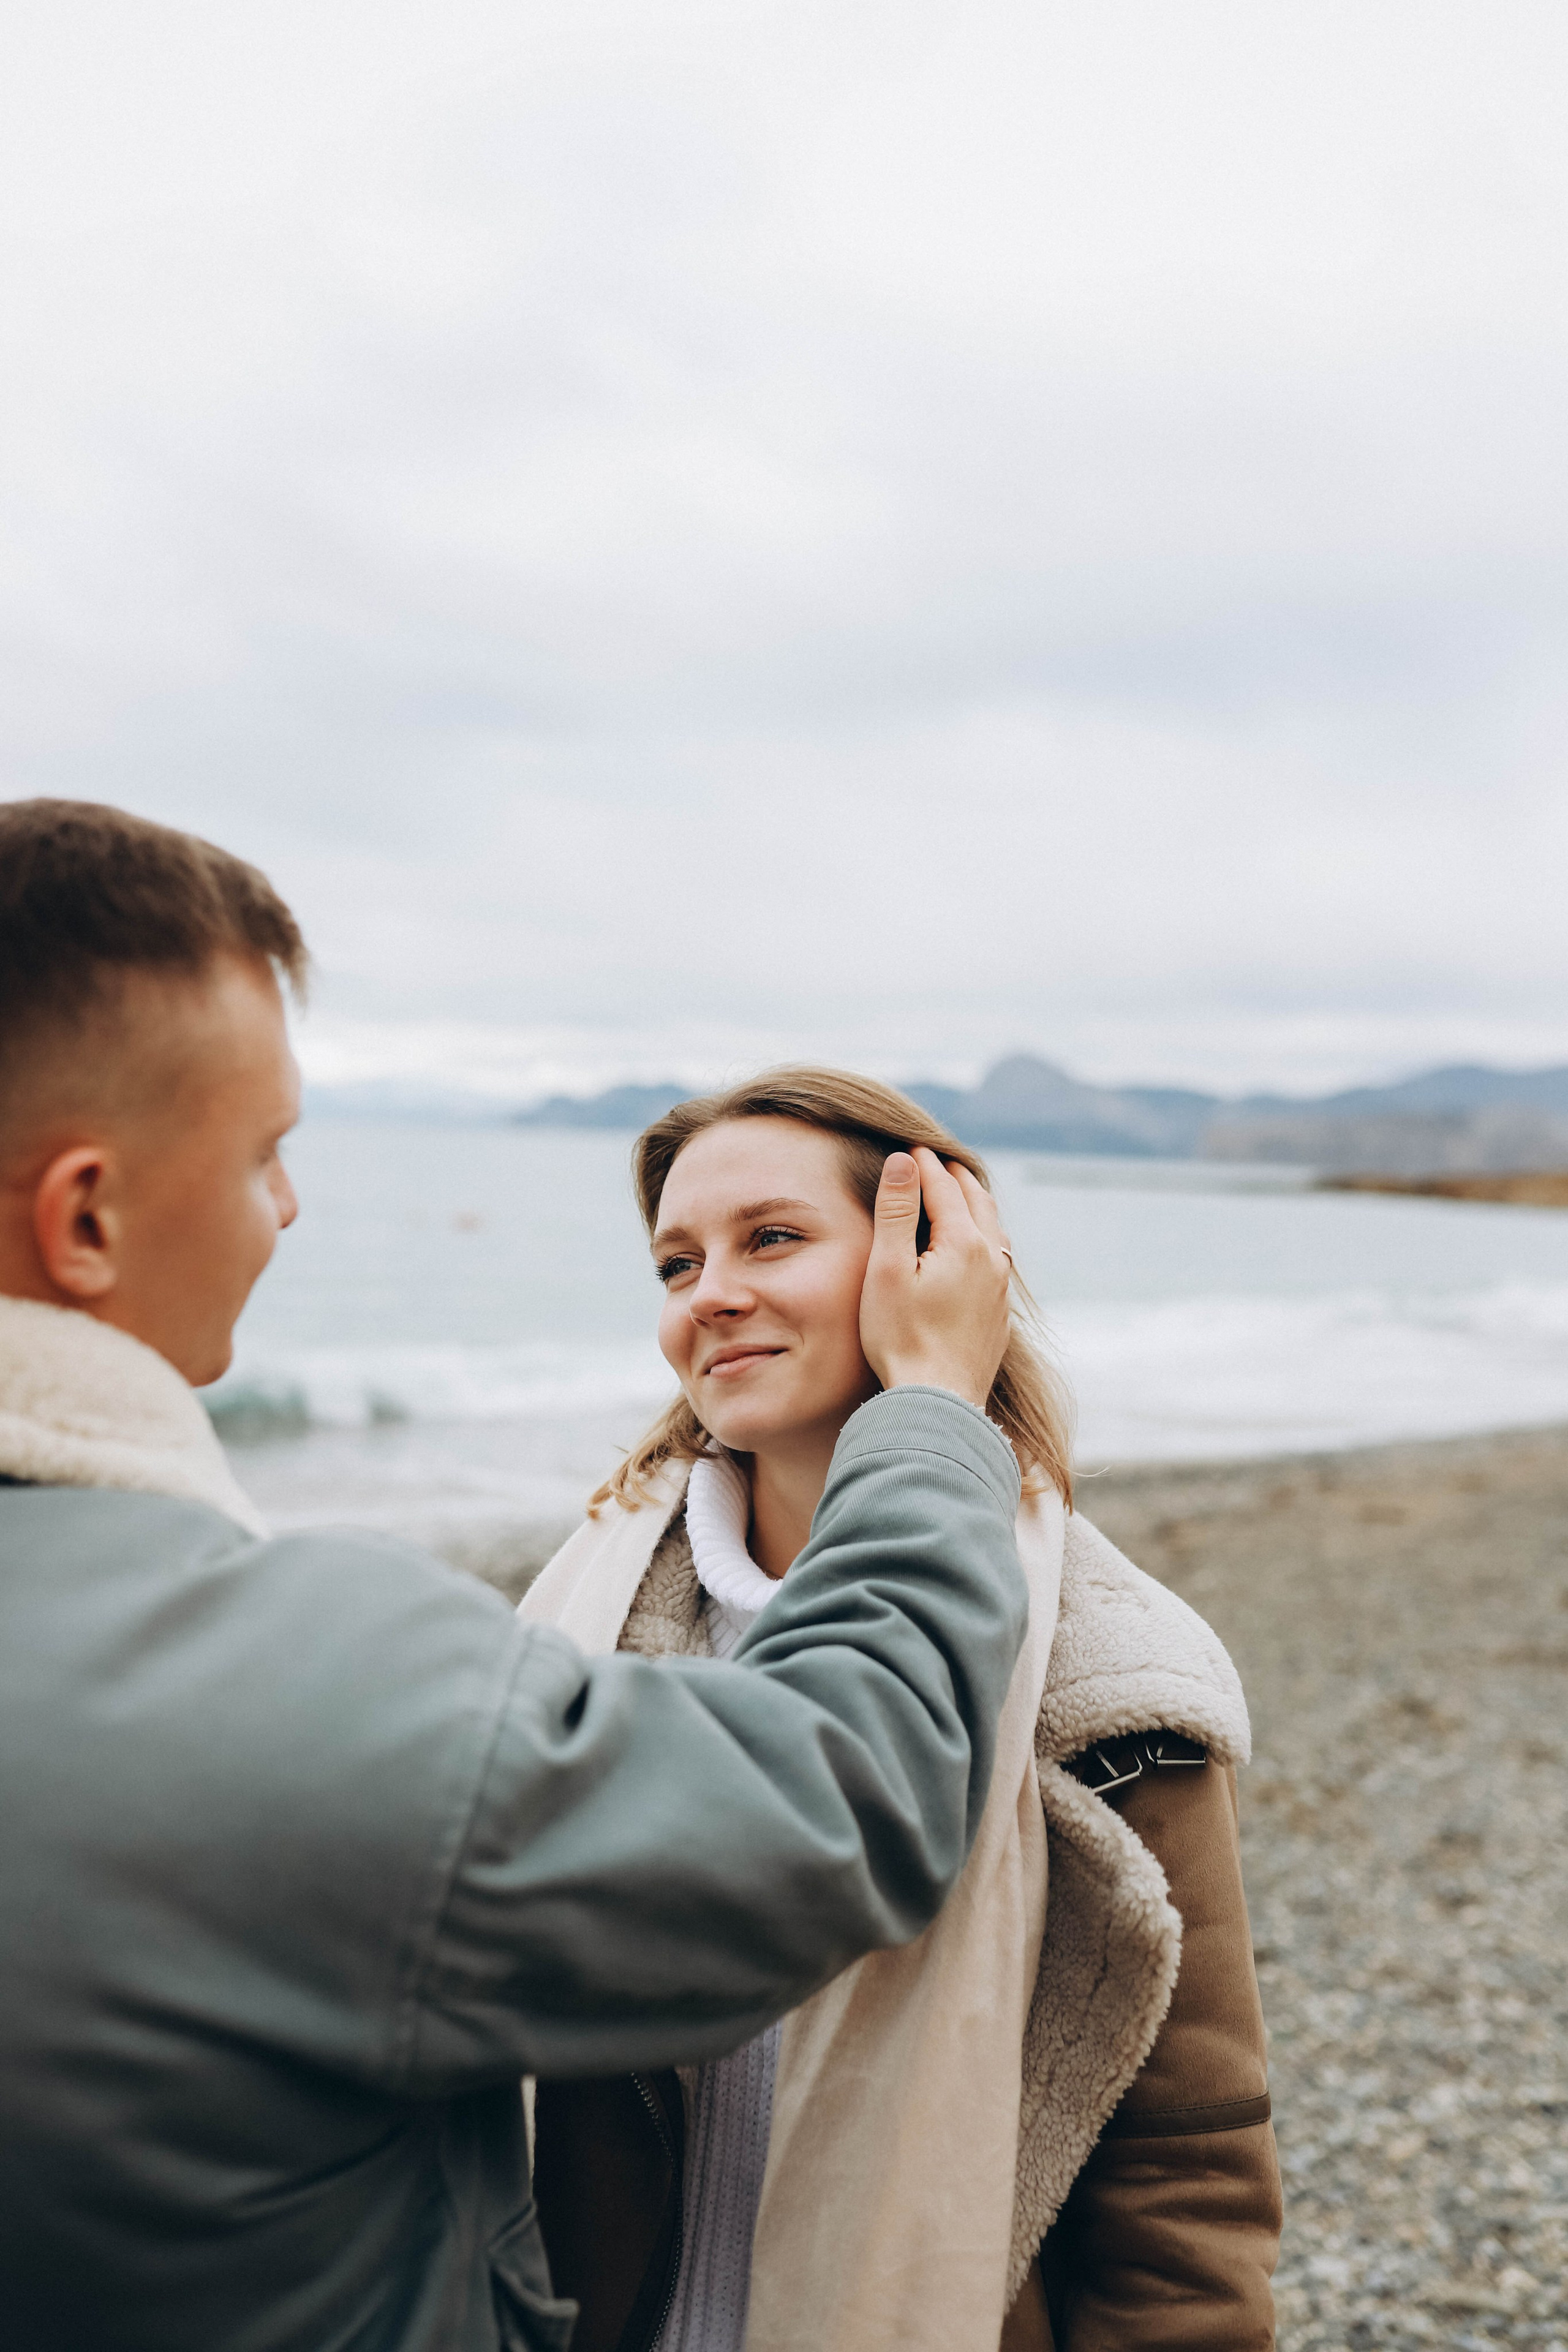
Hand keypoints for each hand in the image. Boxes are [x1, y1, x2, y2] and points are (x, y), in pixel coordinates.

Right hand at [859, 1148, 1013, 1409]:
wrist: (939, 1402)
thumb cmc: (902, 1338)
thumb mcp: (887, 1270)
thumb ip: (897, 1212)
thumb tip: (903, 1162)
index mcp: (964, 1243)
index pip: (943, 1188)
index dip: (922, 1165)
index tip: (908, 1147)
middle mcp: (992, 1259)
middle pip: (977, 1201)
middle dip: (954, 1177)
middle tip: (935, 1161)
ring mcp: (1000, 1288)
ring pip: (993, 1229)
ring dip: (975, 1204)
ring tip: (960, 1192)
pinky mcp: (999, 1313)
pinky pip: (997, 1259)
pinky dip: (983, 1236)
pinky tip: (975, 1248)